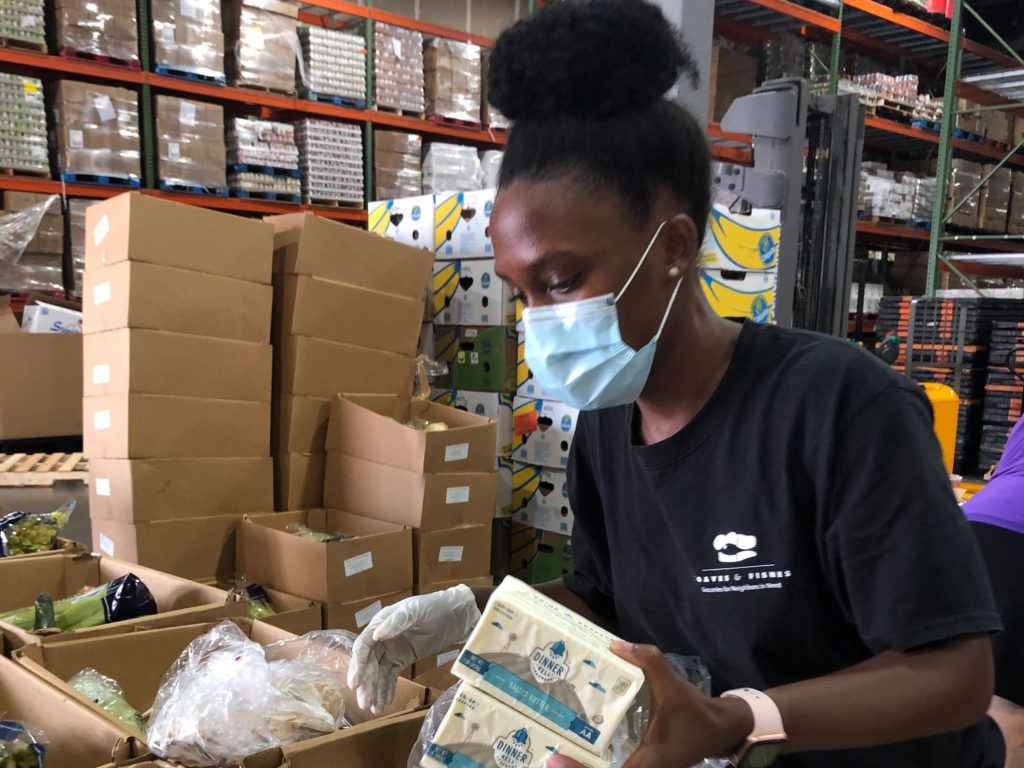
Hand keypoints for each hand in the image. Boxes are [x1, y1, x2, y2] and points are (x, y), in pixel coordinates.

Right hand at [347, 585, 480, 712]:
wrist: (456, 615)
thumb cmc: (434, 607)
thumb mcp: (416, 611)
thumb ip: (397, 622)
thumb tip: (377, 635)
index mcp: (381, 623)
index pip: (363, 646)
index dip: (358, 665)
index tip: (355, 684)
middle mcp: (382, 638)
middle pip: (369, 663)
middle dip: (366, 683)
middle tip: (365, 703)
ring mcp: (392, 650)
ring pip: (378, 673)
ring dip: (375, 690)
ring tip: (375, 709)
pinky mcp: (403, 659)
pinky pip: (391, 676)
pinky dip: (387, 688)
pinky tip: (386, 702)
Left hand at [548, 642, 753, 767]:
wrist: (719, 729)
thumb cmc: (694, 712)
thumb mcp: (673, 685)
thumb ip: (648, 662)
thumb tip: (615, 644)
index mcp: (647, 763)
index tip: (555, 759)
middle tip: (546, 754)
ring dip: (582, 766)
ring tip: (554, 752)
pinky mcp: (640, 766)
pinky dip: (594, 763)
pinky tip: (576, 747)